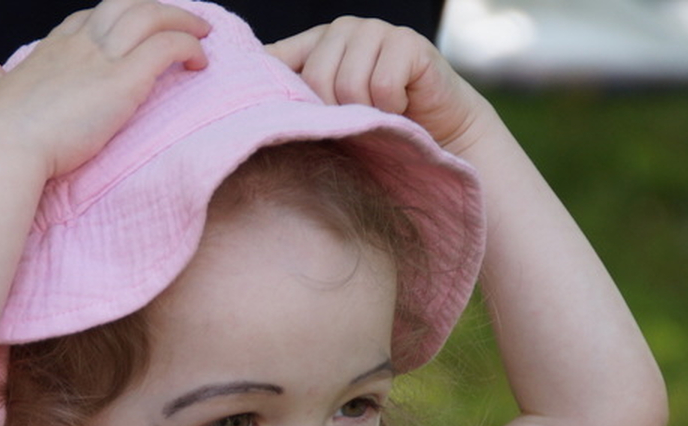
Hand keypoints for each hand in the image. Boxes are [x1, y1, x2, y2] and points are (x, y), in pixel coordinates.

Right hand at [0, 0, 209, 179]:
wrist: (5, 148)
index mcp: (53, 49)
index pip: (90, 19)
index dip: (117, 20)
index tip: (135, 32)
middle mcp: (79, 44)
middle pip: (125, 4)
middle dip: (156, 9)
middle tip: (181, 24)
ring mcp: (102, 59)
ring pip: (150, 15)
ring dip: (182, 22)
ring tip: (202, 37)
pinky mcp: (123, 81)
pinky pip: (167, 47)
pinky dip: (189, 48)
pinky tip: (199, 62)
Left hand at [267, 18, 485, 158]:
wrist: (440, 133)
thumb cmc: (378, 128)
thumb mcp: (329, 117)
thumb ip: (296, 103)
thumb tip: (247, 110)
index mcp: (315, 43)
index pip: (275, 58)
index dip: (274, 90)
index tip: (272, 119)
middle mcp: (342, 29)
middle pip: (315, 78)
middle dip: (335, 112)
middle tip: (357, 122)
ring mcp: (375, 30)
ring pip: (349, 84)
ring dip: (367, 113)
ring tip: (380, 115)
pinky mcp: (407, 42)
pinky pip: (383, 85)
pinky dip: (393, 108)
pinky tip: (403, 106)